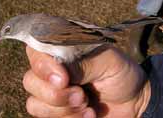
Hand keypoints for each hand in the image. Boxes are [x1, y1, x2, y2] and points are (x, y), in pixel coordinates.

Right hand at [23, 46, 150, 117]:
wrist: (132, 100)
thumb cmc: (120, 73)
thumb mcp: (107, 61)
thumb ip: (81, 64)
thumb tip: (58, 74)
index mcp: (62, 50)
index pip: (35, 51)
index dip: (43, 66)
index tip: (64, 80)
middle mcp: (53, 69)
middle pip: (30, 80)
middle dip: (56, 94)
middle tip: (81, 95)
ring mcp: (52, 90)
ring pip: (34, 102)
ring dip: (62, 109)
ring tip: (86, 105)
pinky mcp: (56, 110)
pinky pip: (44, 117)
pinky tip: (87, 115)